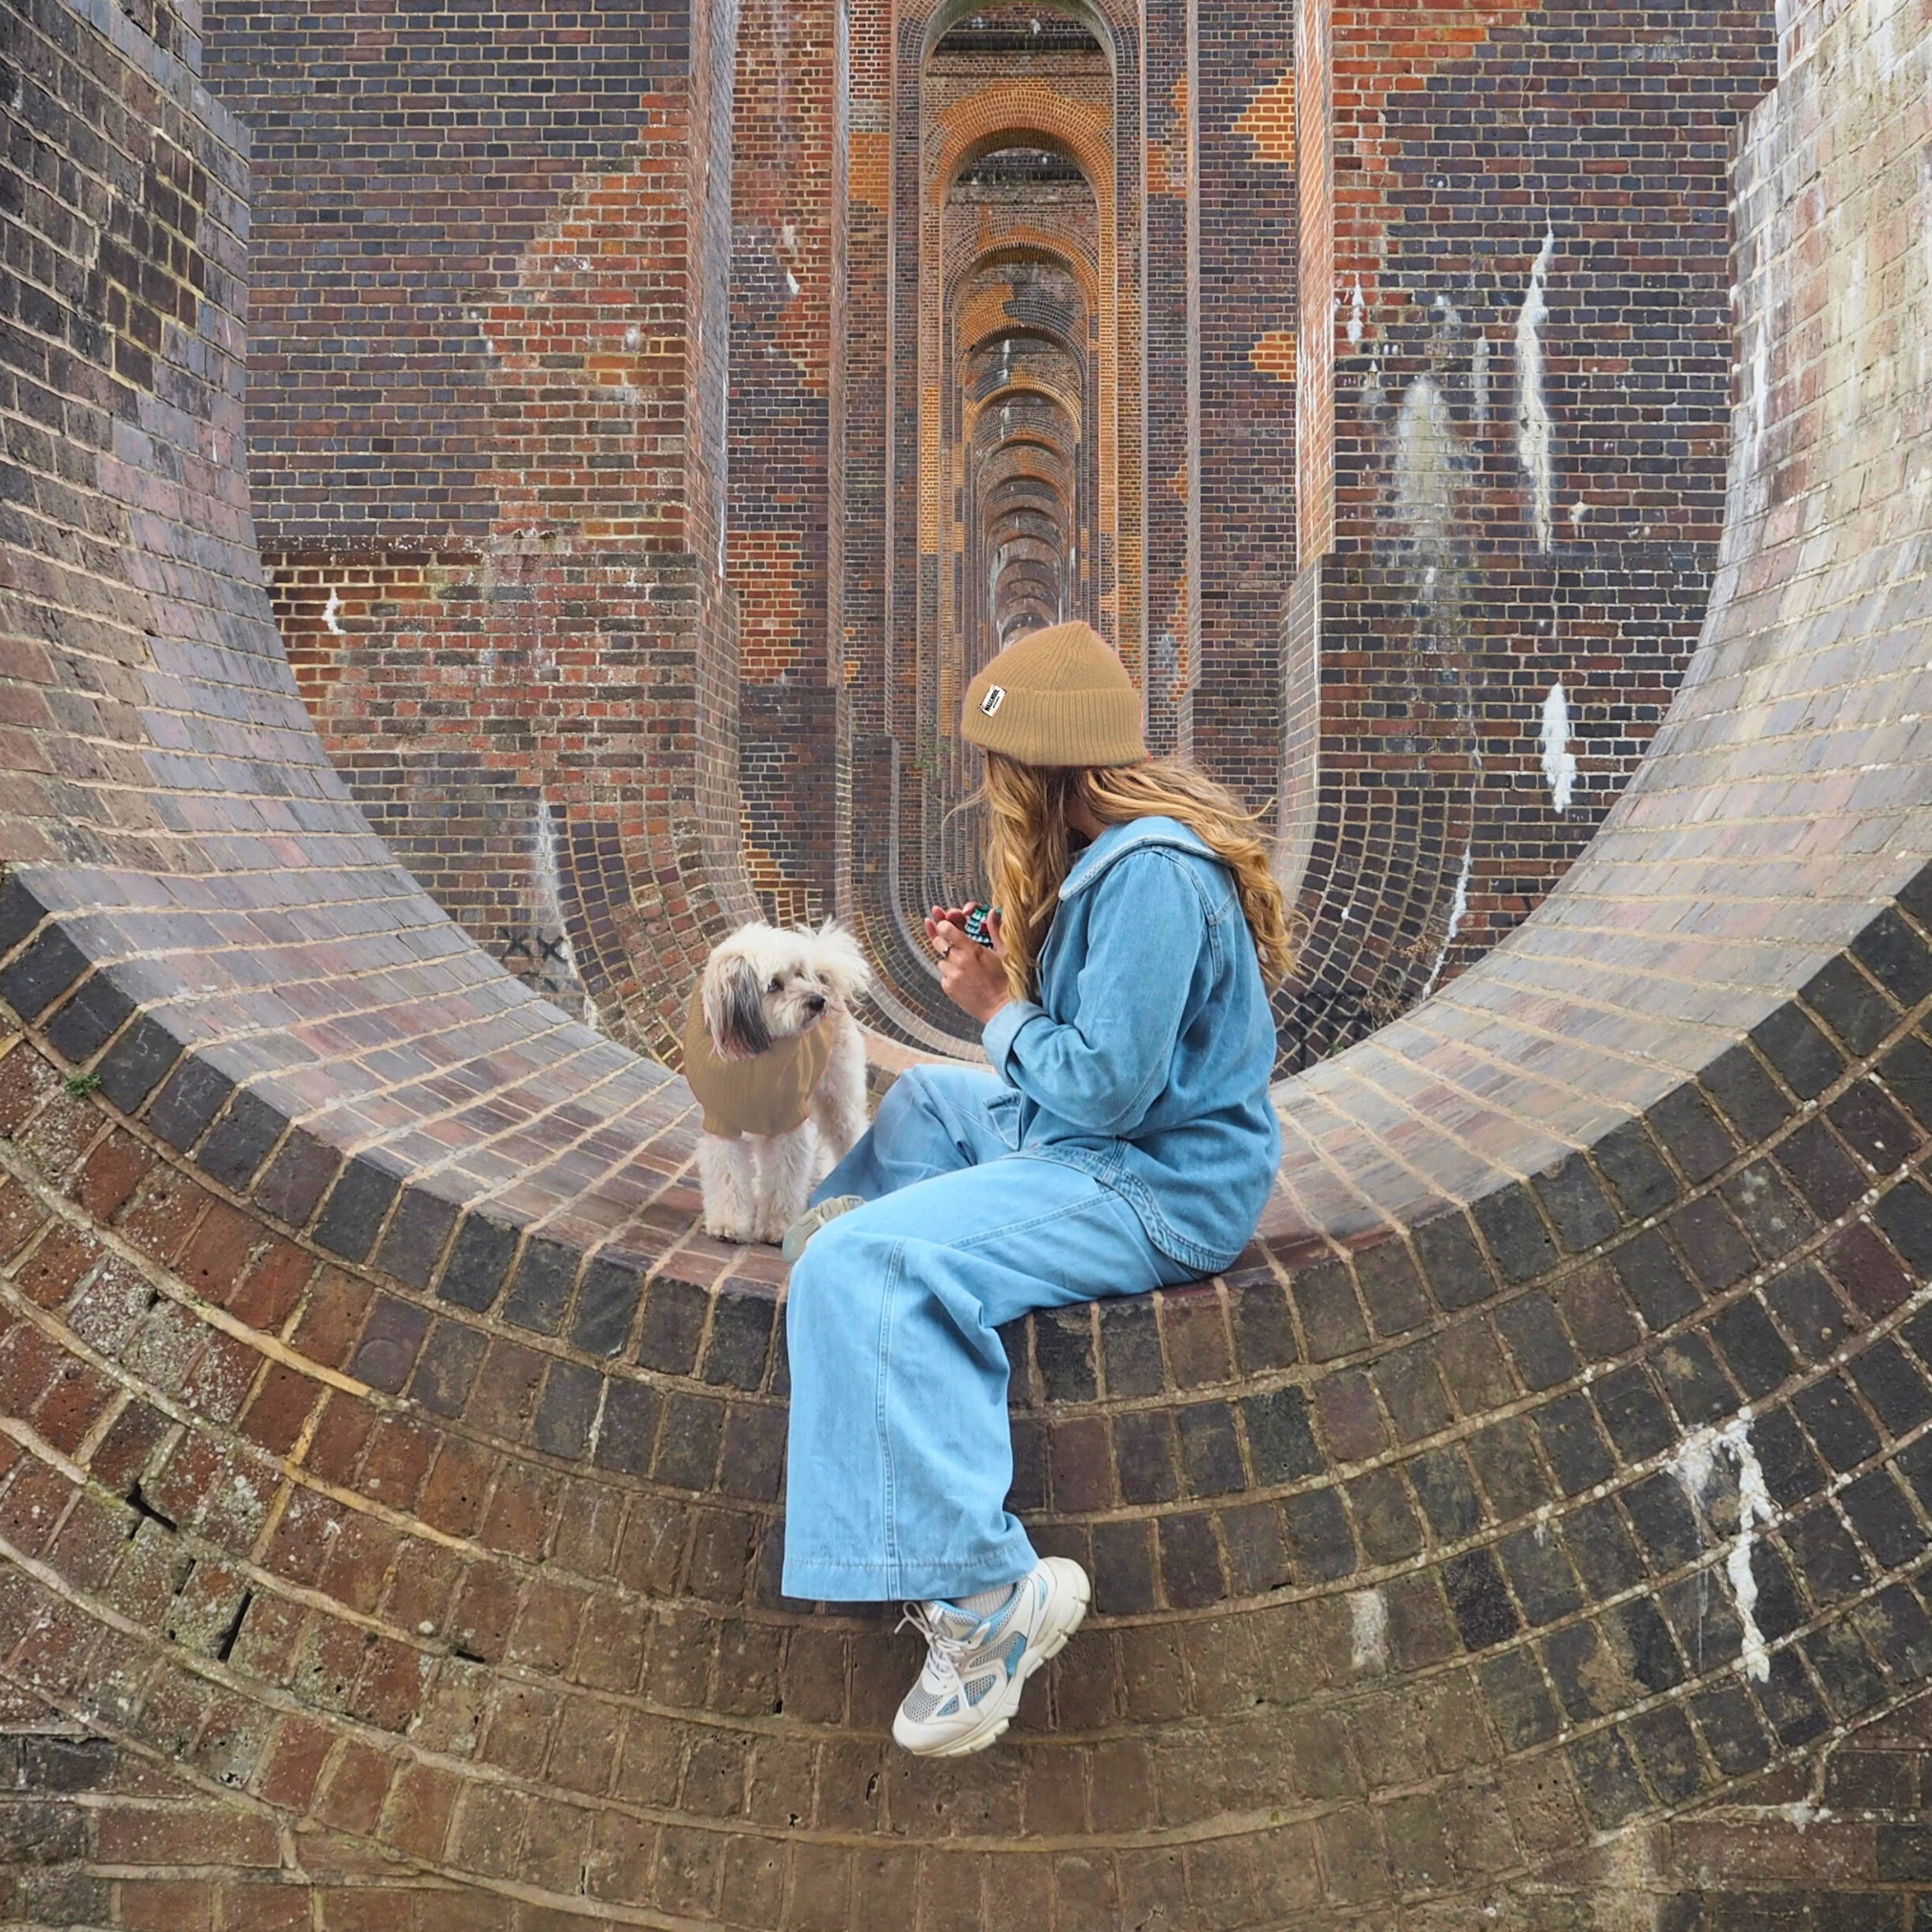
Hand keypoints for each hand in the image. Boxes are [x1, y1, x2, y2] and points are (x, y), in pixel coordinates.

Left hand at [924, 904, 1009, 1025]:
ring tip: (962, 967)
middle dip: (940, 939)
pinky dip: (949, 975)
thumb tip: (992, 913)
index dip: (942, 925)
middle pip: (938, 942)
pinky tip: (962, 979)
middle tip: (947, 941)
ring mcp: (952, 975)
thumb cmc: (1005, 980)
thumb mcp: (1004, 953)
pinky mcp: (948, 987)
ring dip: (947, 960)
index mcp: (973, 949)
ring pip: (940, 960)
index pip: (947, 929)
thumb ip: (995, 931)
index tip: (943, 925)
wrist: (1001, 1008)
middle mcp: (959, 961)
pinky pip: (943, 976)